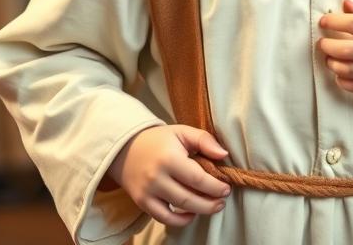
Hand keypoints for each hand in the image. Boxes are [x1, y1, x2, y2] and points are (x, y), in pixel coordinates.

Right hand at [107, 125, 230, 227]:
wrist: (125, 147)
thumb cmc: (159, 140)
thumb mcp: (182, 132)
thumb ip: (204, 140)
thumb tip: (224, 154)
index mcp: (169, 158)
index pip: (198, 179)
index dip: (215, 186)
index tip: (227, 188)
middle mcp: (157, 177)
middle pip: (189, 199)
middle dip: (210, 203)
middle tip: (222, 202)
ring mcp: (148, 192)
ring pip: (178, 211)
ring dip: (199, 211)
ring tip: (212, 207)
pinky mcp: (141, 202)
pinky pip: (163, 218)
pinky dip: (179, 221)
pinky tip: (191, 214)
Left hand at [318, 0, 352, 122]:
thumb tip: (344, 3)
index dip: (334, 22)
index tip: (323, 22)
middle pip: (349, 49)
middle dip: (328, 46)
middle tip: (321, 43)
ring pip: (351, 70)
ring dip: (333, 64)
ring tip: (328, 59)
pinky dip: (343, 82)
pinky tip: (339, 75)